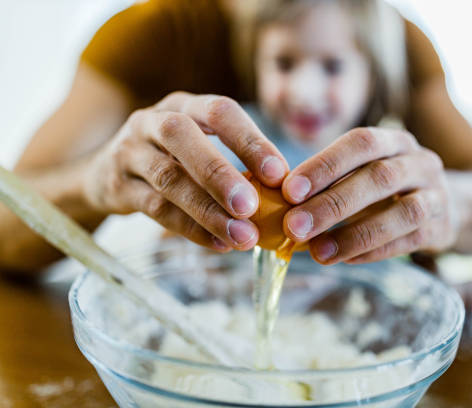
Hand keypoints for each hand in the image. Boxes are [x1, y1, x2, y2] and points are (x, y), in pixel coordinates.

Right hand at [82, 92, 288, 251]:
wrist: (105, 172)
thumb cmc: (172, 157)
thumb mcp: (198, 144)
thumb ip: (233, 160)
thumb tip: (283, 192)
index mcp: (184, 105)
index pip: (219, 111)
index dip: (249, 140)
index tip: (278, 173)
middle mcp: (152, 121)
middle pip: (180, 135)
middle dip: (219, 172)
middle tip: (251, 206)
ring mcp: (130, 152)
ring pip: (168, 178)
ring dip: (208, 210)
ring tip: (242, 236)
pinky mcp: (117, 186)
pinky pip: (156, 209)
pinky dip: (191, 229)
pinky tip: (219, 244)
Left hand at [281, 127, 456, 263]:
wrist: (445, 206)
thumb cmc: (386, 189)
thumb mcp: (364, 173)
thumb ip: (330, 183)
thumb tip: (279, 205)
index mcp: (395, 141)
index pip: (361, 142)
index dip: (325, 164)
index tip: (290, 190)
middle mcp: (420, 162)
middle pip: (379, 177)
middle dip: (332, 203)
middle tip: (294, 226)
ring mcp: (437, 195)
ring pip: (402, 212)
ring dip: (355, 234)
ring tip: (318, 252)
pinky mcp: (443, 227)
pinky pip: (410, 241)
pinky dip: (374, 251)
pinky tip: (344, 260)